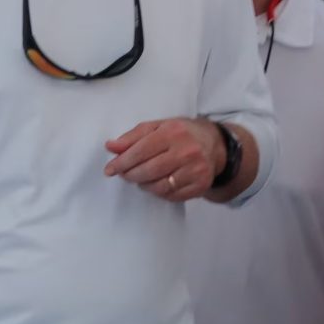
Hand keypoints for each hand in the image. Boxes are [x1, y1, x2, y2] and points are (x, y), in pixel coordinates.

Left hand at [106, 118, 221, 202]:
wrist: (213, 144)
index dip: (122, 162)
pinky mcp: (200, 186)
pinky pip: (171, 195)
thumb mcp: (157, 127)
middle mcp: (187, 151)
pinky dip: (158, 192)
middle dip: (130, 175)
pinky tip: (156, 183)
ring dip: (143, 185)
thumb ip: (132, 137)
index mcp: (173, 132)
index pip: (141, 150)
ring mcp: (196, 170)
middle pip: (149, 170)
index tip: (110, 169)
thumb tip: (110, 147)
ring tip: (140, 178)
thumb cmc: (180, 134)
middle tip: (124, 174)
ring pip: (159, 186)